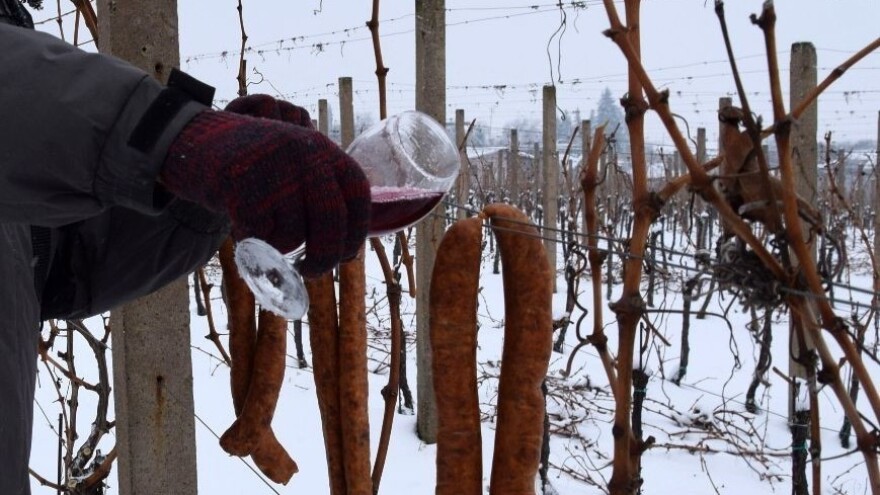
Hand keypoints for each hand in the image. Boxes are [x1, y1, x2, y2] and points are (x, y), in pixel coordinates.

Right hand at [160, 95, 370, 276]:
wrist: (187, 139)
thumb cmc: (248, 167)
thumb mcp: (293, 167)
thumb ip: (320, 196)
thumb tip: (346, 254)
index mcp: (324, 149)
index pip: (358, 198)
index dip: (356, 233)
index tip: (345, 256)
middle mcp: (306, 154)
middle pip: (332, 223)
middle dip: (324, 258)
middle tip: (311, 271)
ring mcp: (275, 166)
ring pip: (294, 235)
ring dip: (278, 246)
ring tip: (261, 229)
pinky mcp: (243, 182)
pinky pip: (260, 236)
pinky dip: (251, 242)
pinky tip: (240, 227)